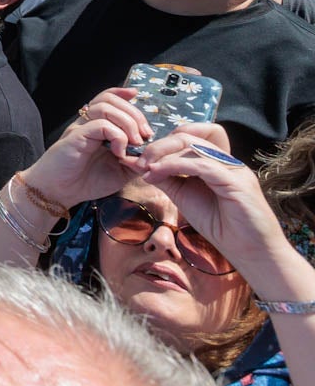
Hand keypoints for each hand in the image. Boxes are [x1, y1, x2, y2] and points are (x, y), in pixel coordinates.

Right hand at [18, 88, 149, 207]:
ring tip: (136, 143)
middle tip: (146, 135)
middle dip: (134, 114)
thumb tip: (153, 152)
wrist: (58, 192)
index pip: (108, 99)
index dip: (122, 94)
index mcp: (96, 127)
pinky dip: (118, 136)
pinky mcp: (76, 137)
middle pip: (110, 99)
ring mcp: (80, 128)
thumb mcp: (120, 172)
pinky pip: (101, 125)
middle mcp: (86, 123)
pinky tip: (120, 152)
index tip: (137, 96)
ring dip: (128, 123)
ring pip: (105, 108)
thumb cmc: (86, 181)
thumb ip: (135, 159)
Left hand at [137, 126, 290, 276]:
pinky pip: (202, 164)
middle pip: (187, 135)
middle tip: (139, 162)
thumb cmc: (219, 225)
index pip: (188, 134)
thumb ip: (164, 177)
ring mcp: (234, 168)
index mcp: (215, 160)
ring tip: (145, 168)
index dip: (161, 142)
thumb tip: (135, 162)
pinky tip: (156, 174)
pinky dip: (174, 165)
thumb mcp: (183, 196)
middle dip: (158, 145)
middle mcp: (226, 159)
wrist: (250, 251)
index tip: (139, 159)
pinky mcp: (237, 180)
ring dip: (162, 153)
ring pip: (193, 145)